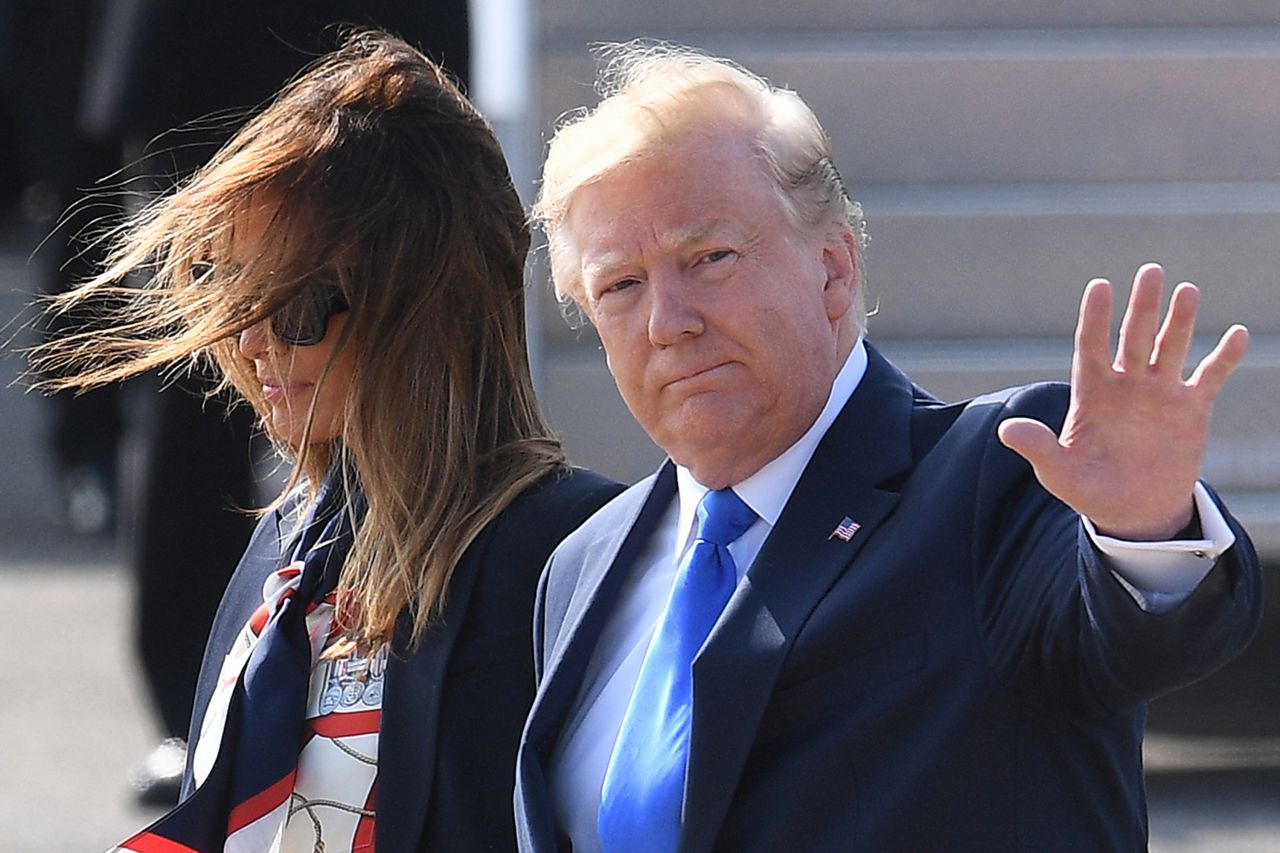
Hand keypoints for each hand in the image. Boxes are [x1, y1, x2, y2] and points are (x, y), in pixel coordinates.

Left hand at [997, 263, 1249, 539]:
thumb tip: (1005, 430)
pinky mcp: (1191, 408)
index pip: (1091, 345)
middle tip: (1150, 271)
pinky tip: (1237, 334)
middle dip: (1142, 305)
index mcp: (1092, 392)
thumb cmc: (1089, 489)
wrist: (1133, 511)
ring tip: (1186, 291)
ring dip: (1179, 320)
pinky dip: (1224, 357)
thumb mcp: (1058, 472)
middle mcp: (1126, 384)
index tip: (1100, 286)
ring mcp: (1160, 393)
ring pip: (1170, 347)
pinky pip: (1210, 376)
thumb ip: (1038, 449)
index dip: (1096, 317)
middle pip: (1134, 336)